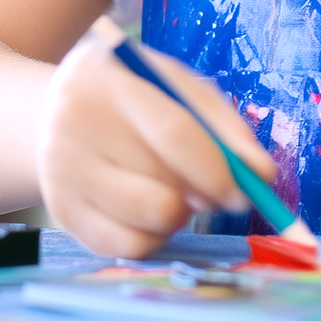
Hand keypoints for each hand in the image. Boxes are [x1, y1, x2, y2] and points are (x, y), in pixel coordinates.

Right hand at [36, 34, 275, 258]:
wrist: (59, 108)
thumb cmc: (136, 95)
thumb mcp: (176, 84)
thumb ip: (221, 123)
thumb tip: (261, 174)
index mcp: (111, 74)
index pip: (174, 133)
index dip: (217, 169)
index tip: (246, 191)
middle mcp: (75, 121)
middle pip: (161, 184)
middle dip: (204, 197)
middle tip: (218, 193)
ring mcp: (62, 169)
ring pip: (146, 219)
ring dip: (180, 216)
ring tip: (178, 193)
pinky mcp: (60, 209)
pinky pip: (127, 246)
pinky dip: (154, 236)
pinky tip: (151, 212)